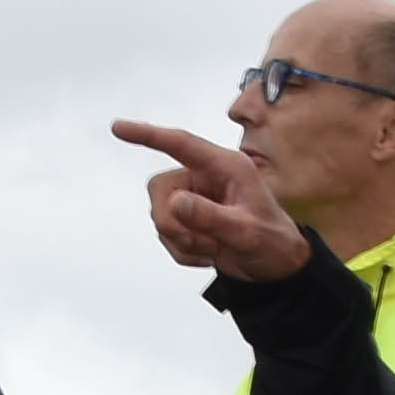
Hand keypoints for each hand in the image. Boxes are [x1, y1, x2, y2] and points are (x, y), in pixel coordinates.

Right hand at [110, 121, 317, 283]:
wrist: (276, 267)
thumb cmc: (272, 242)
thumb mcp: (246, 232)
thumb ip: (211, 216)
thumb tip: (175, 202)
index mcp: (225, 166)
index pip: (180, 144)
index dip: (147, 135)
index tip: (117, 127)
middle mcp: (205, 177)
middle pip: (160, 189)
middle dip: (172, 222)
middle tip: (202, 244)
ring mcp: (195, 199)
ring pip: (160, 214)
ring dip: (182, 240)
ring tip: (213, 249)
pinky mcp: (189, 221)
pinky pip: (166, 234)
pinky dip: (183, 252)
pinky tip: (210, 255)